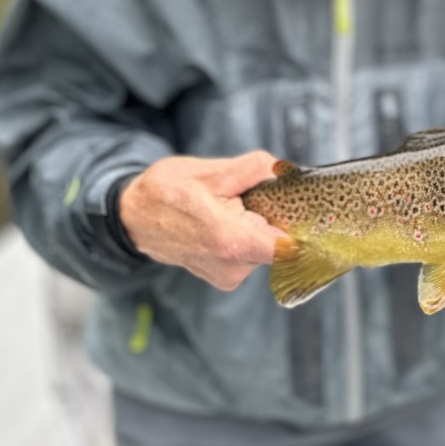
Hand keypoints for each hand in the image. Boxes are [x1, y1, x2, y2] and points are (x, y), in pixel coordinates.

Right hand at [119, 151, 290, 290]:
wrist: (132, 218)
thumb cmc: (167, 192)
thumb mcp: (212, 171)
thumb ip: (255, 168)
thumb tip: (285, 170)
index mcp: (231, 241)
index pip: (289, 247)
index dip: (305, 227)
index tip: (311, 209)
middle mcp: (232, 267)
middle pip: (280, 242)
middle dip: (276, 216)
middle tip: (254, 194)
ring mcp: (227, 276)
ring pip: (265, 247)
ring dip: (259, 225)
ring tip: (231, 206)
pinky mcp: (224, 277)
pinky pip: (251, 254)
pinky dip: (248, 235)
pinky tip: (227, 219)